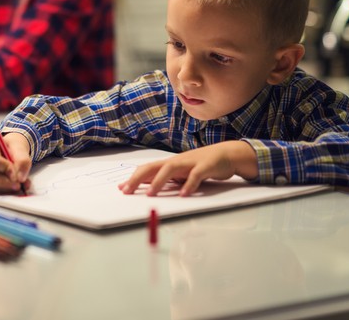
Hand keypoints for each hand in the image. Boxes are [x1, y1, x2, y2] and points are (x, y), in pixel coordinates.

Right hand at [0, 132, 31, 192]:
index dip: (5, 168)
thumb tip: (20, 178)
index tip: (17, 174)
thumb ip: (23, 160)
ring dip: (5, 187)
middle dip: (3, 181)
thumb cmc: (12, 146)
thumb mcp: (20, 147)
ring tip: (18, 185)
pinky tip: (13, 186)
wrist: (11, 150)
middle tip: (18, 184)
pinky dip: (4, 190)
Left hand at [118, 141, 257, 196]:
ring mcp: (190, 162)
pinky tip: (183, 195)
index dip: (133, 178)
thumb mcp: (182, 173)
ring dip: (159, 181)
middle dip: (138, 178)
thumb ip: (167, 180)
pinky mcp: (205, 166)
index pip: (147, 169)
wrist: (227, 154)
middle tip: (127, 191)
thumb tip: (148, 188)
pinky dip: (189, 185)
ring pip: (170, 169)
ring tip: (150, 194)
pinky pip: (196, 176)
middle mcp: (177, 161)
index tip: (121, 188)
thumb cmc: (201, 165)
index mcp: (170, 164)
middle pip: (153, 167)